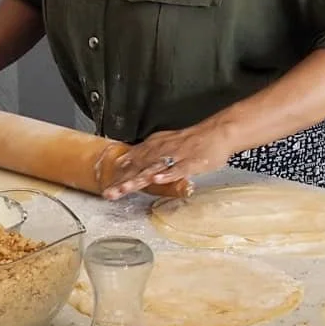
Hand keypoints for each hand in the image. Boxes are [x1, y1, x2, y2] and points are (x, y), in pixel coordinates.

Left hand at [99, 120, 233, 199]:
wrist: (218, 132)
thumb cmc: (192, 140)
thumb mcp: (165, 142)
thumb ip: (146, 152)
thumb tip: (125, 159)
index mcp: (155, 146)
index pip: (133, 162)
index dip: (120, 174)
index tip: (106, 185)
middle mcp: (162, 150)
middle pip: (139, 167)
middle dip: (123, 181)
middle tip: (109, 193)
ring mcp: (176, 156)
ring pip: (154, 168)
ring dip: (138, 179)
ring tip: (124, 189)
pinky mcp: (191, 162)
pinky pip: (177, 169)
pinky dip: (167, 174)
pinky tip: (156, 179)